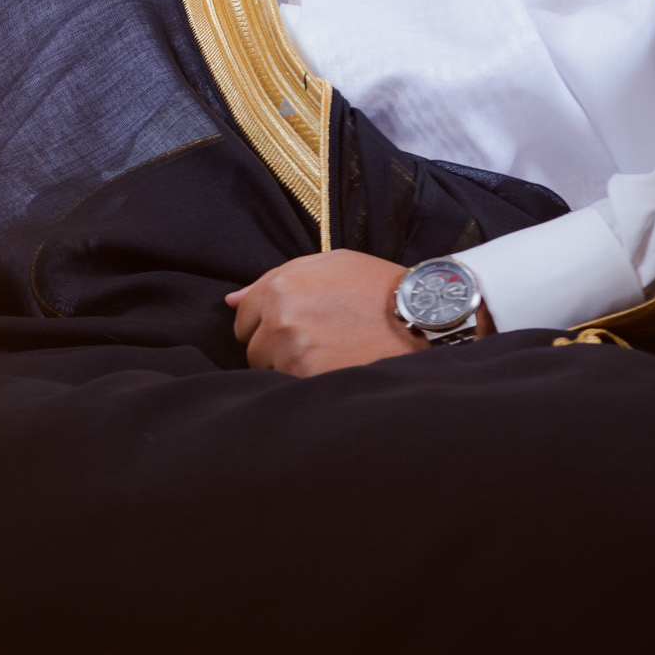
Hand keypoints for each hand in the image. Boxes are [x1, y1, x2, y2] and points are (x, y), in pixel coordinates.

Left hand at [226, 249, 423, 377]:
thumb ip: (275, 278)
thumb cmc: (377, 287)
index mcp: (280, 286)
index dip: (268, 323)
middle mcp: (281, 320)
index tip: (295, 325)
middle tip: (316, 341)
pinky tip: (335, 370)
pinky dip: (307, 384)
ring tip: (329, 356)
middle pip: (253, 349)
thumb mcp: (330, 265)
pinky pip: (291, 389)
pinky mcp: (312, 380)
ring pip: (270, 372)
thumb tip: (230, 302)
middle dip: (275, 348)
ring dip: (291, 368)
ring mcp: (294, 354)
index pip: (243, 318)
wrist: (423, 319)